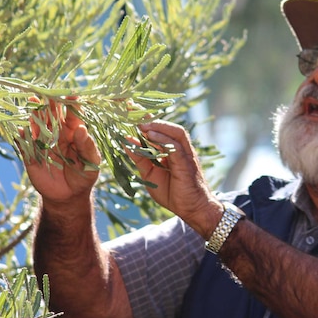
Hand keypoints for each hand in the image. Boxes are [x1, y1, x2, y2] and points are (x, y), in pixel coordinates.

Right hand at [22, 97, 100, 203]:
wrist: (69, 195)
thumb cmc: (85, 175)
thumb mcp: (92, 162)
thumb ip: (87, 146)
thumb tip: (82, 129)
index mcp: (74, 132)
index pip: (73, 115)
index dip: (72, 105)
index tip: (71, 95)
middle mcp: (57, 134)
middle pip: (52, 116)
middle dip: (49, 104)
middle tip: (46, 93)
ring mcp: (43, 143)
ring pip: (37, 126)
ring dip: (34, 116)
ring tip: (32, 103)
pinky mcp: (32, 155)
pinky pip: (25, 145)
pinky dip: (23, 137)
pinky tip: (21, 130)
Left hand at [127, 120, 220, 236]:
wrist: (192, 209)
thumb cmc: (173, 193)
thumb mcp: (150, 174)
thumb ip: (140, 158)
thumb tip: (126, 142)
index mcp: (171, 150)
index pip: (159, 130)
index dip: (145, 119)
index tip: (130, 109)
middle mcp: (180, 149)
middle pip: (168, 127)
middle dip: (151, 118)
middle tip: (133, 111)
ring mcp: (185, 155)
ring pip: (175, 133)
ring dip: (158, 126)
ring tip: (141, 124)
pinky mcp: (187, 164)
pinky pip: (176, 148)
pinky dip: (163, 140)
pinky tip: (150, 136)